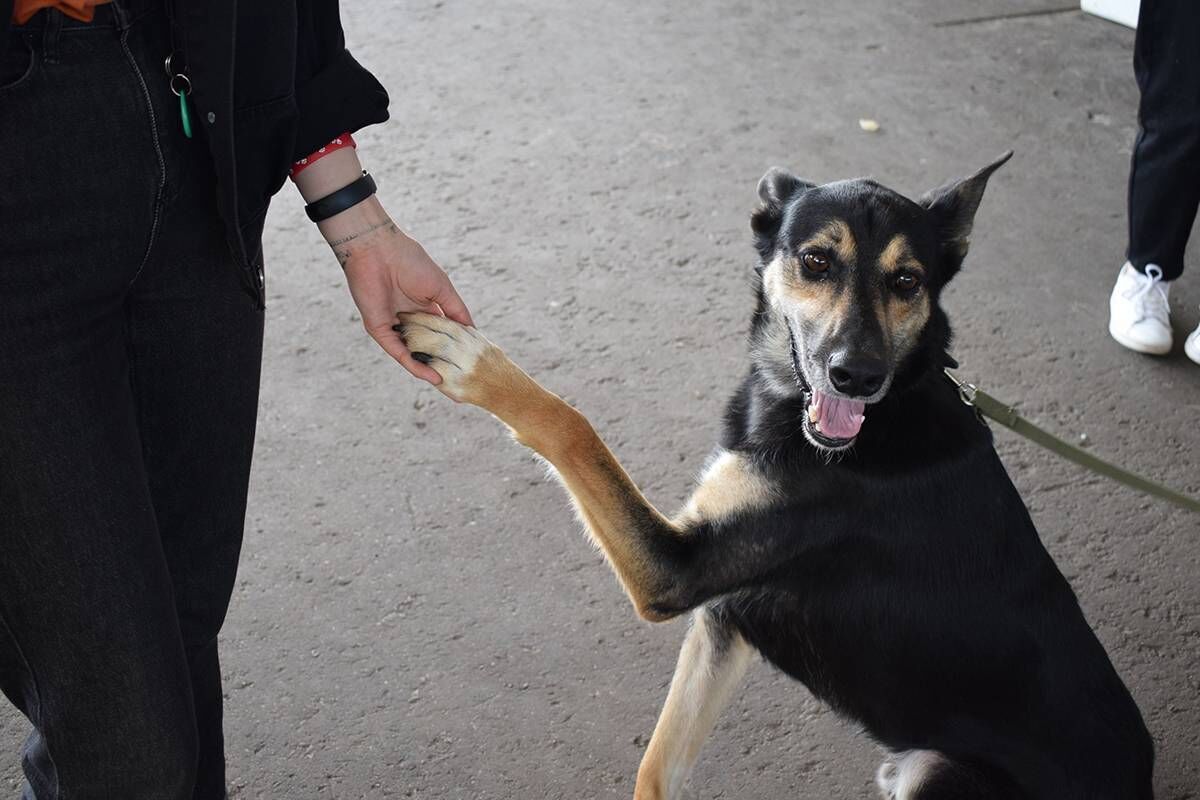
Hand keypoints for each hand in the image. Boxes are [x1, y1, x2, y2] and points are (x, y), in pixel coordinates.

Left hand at [293, 146, 472, 383]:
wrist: (378, 250)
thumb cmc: (411, 262)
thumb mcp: (442, 289)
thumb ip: (457, 311)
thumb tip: (473, 332)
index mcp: (425, 308)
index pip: (442, 334)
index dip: (456, 348)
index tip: (474, 364)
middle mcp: (410, 320)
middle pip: (428, 349)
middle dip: (444, 366)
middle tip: (463, 385)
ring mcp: (395, 326)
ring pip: (413, 354)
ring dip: (430, 371)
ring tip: (450, 388)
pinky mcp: (380, 330)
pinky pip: (398, 352)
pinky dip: (414, 366)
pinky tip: (431, 377)